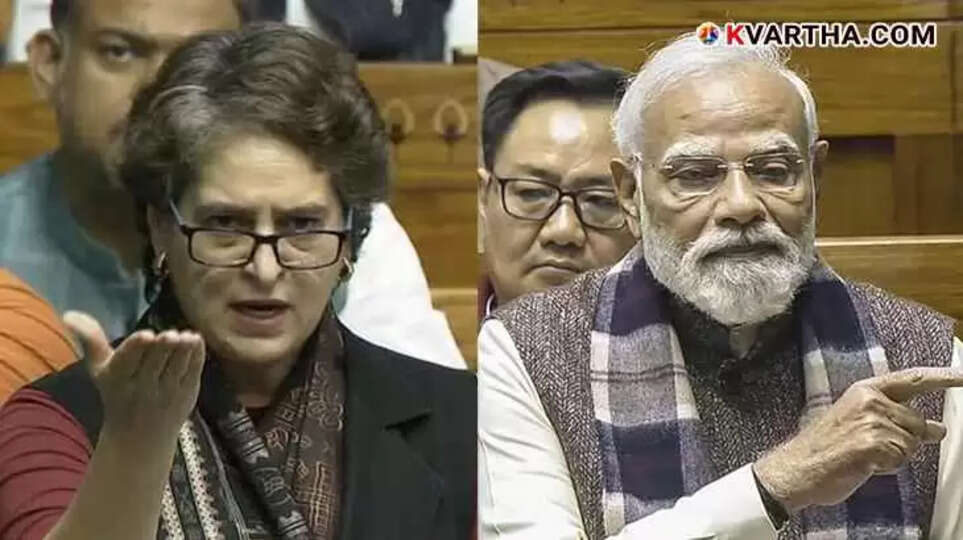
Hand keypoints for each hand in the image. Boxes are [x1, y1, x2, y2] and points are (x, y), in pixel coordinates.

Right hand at [62, 311, 205, 446]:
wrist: (139, 439)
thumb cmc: (117, 394)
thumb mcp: (99, 370)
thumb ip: (90, 340)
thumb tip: (69, 313)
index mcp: (117, 378)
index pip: (127, 360)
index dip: (137, 348)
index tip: (146, 335)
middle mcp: (142, 386)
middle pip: (154, 361)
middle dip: (163, 347)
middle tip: (170, 334)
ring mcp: (167, 391)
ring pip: (176, 367)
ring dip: (183, 350)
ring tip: (186, 336)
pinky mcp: (187, 394)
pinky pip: (193, 372)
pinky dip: (196, 356)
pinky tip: (195, 340)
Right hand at [753, 367, 962, 512]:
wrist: (798, 467)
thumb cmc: (825, 448)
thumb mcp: (858, 423)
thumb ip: (896, 419)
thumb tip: (938, 429)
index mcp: (864, 390)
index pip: (912, 380)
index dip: (943, 378)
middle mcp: (870, 400)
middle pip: (917, 422)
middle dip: (906, 440)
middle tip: (877, 450)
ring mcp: (873, 421)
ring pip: (911, 443)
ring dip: (894, 457)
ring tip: (864, 457)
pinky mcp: (874, 443)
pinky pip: (901, 459)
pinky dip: (887, 467)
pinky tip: (864, 464)